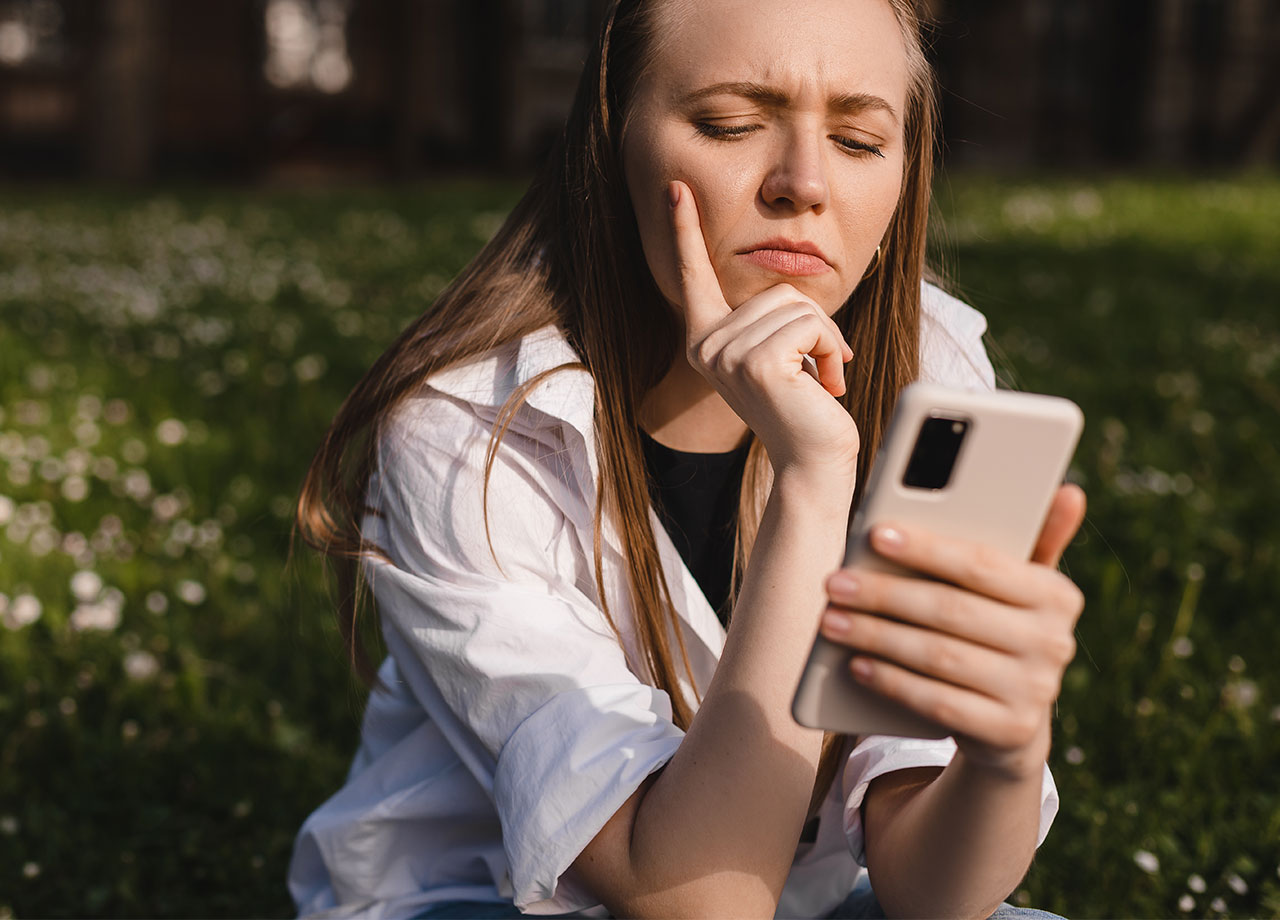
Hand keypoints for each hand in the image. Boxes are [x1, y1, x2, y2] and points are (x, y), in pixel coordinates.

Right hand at [668, 180, 859, 480]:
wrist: (812, 462)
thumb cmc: (804, 411)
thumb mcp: (781, 355)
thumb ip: (772, 321)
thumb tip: (787, 294)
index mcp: (706, 341)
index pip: (695, 277)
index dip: (685, 231)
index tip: (676, 188)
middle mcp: (706, 346)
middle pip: (777, 290)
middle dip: (814, 325)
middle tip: (818, 370)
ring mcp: (726, 354)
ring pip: (798, 306)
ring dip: (825, 340)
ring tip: (819, 381)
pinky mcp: (756, 362)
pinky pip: (810, 326)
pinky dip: (830, 351)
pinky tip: (825, 387)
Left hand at [819, 484, 1087, 778]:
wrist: (1010, 725)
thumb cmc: (998, 632)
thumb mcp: (1017, 589)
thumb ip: (1030, 540)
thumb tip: (1068, 491)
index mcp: (1057, 594)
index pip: (982, 564)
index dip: (926, 548)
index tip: (875, 534)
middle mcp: (1055, 642)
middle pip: (951, 610)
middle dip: (885, 595)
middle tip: (835, 583)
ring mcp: (1035, 691)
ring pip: (939, 657)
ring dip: (877, 637)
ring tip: (832, 621)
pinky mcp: (1009, 732)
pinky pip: (938, 702)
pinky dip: (892, 682)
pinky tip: (857, 664)